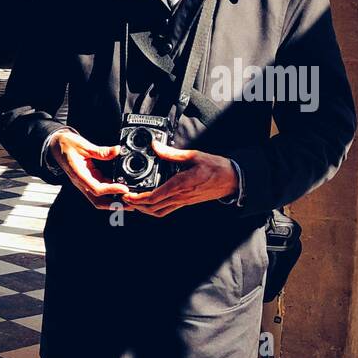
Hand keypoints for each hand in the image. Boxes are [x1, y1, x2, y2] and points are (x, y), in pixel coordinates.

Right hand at [49, 130, 126, 209]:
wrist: (56, 146)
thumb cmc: (67, 145)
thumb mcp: (84, 145)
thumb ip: (101, 151)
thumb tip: (116, 151)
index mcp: (79, 175)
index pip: (96, 189)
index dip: (111, 190)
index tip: (124, 188)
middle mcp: (81, 183)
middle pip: (98, 201)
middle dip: (115, 204)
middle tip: (131, 204)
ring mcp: (85, 183)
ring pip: (100, 199)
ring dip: (114, 202)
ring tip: (129, 202)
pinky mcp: (89, 180)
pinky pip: (101, 191)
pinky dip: (112, 193)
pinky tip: (122, 192)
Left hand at [121, 140, 237, 216]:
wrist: (232, 179)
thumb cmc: (216, 167)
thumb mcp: (193, 156)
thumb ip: (172, 153)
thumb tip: (155, 146)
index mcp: (180, 185)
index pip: (154, 197)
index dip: (137, 198)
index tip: (127, 195)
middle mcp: (180, 197)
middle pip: (152, 208)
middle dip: (136, 205)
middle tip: (125, 199)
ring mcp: (183, 202)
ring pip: (159, 212)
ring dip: (144, 210)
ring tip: (134, 202)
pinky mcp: (186, 202)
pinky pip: (167, 210)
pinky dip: (155, 209)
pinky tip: (149, 203)